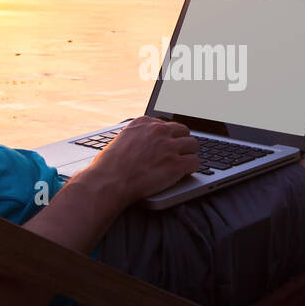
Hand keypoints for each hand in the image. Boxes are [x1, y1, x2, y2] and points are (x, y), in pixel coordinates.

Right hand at [84, 116, 200, 205]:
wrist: (109, 182)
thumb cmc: (108, 166)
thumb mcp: (120, 140)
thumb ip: (136, 137)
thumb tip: (142, 144)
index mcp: (144, 123)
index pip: (166, 124)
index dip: (168, 137)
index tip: (168, 144)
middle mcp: (158, 131)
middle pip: (183, 131)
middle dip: (182, 142)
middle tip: (178, 154)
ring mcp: (168, 147)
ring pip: (193, 144)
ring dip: (189, 154)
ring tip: (184, 164)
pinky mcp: (176, 164)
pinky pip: (196, 162)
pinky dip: (192, 168)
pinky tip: (186, 173)